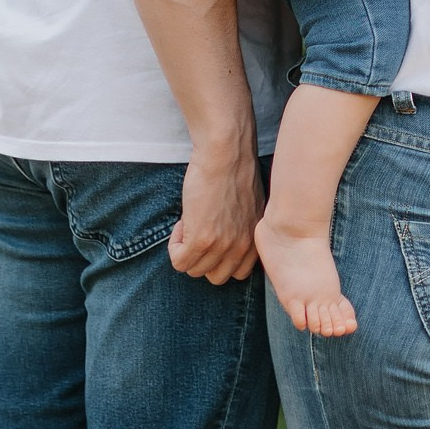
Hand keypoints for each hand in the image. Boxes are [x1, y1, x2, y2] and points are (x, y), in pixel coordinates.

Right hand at [167, 140, 261, 283]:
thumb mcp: (249, 207)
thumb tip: (223, 241)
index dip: (221, 256)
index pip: (238, 273)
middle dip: (203, 258)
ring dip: (187, 249)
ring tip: (190, 221)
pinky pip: (179, 261)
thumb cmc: (235, 170)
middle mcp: (242, 247)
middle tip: (199, 230)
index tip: (214, 235)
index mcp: (254, 241)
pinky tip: (182, 221)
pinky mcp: (201, 239)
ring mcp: (222, 245)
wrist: (226, 152)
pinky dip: (175, 246)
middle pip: (215, 276)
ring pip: (194, 270)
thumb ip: (241, 229)